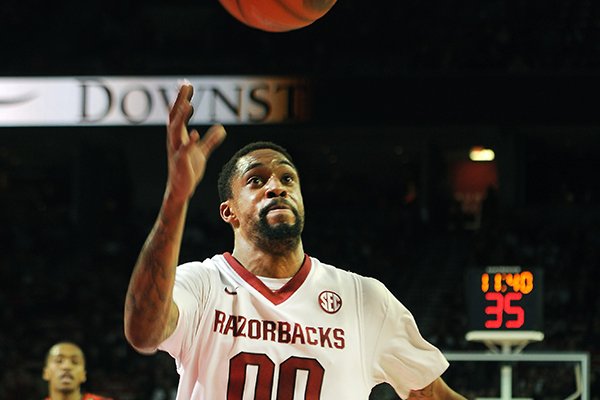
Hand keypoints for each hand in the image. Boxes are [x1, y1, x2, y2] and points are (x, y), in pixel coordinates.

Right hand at [165, 83, 225, 202]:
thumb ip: (211, 140)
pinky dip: (189, 142)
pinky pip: (184, 151)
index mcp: (179, 137)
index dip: (181, 99)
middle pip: (174, 117)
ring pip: (175, 131)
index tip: (186, 84)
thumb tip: (221, 128)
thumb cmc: (188, 170)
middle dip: (179, 101)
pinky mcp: (180, 163)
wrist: (181, 190)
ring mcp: (176, 151)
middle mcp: (175, 141)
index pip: (178, 114)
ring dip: (180, 117)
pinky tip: (196, 134)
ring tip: (186, 104)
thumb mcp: (202, 153)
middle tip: (185, 86)